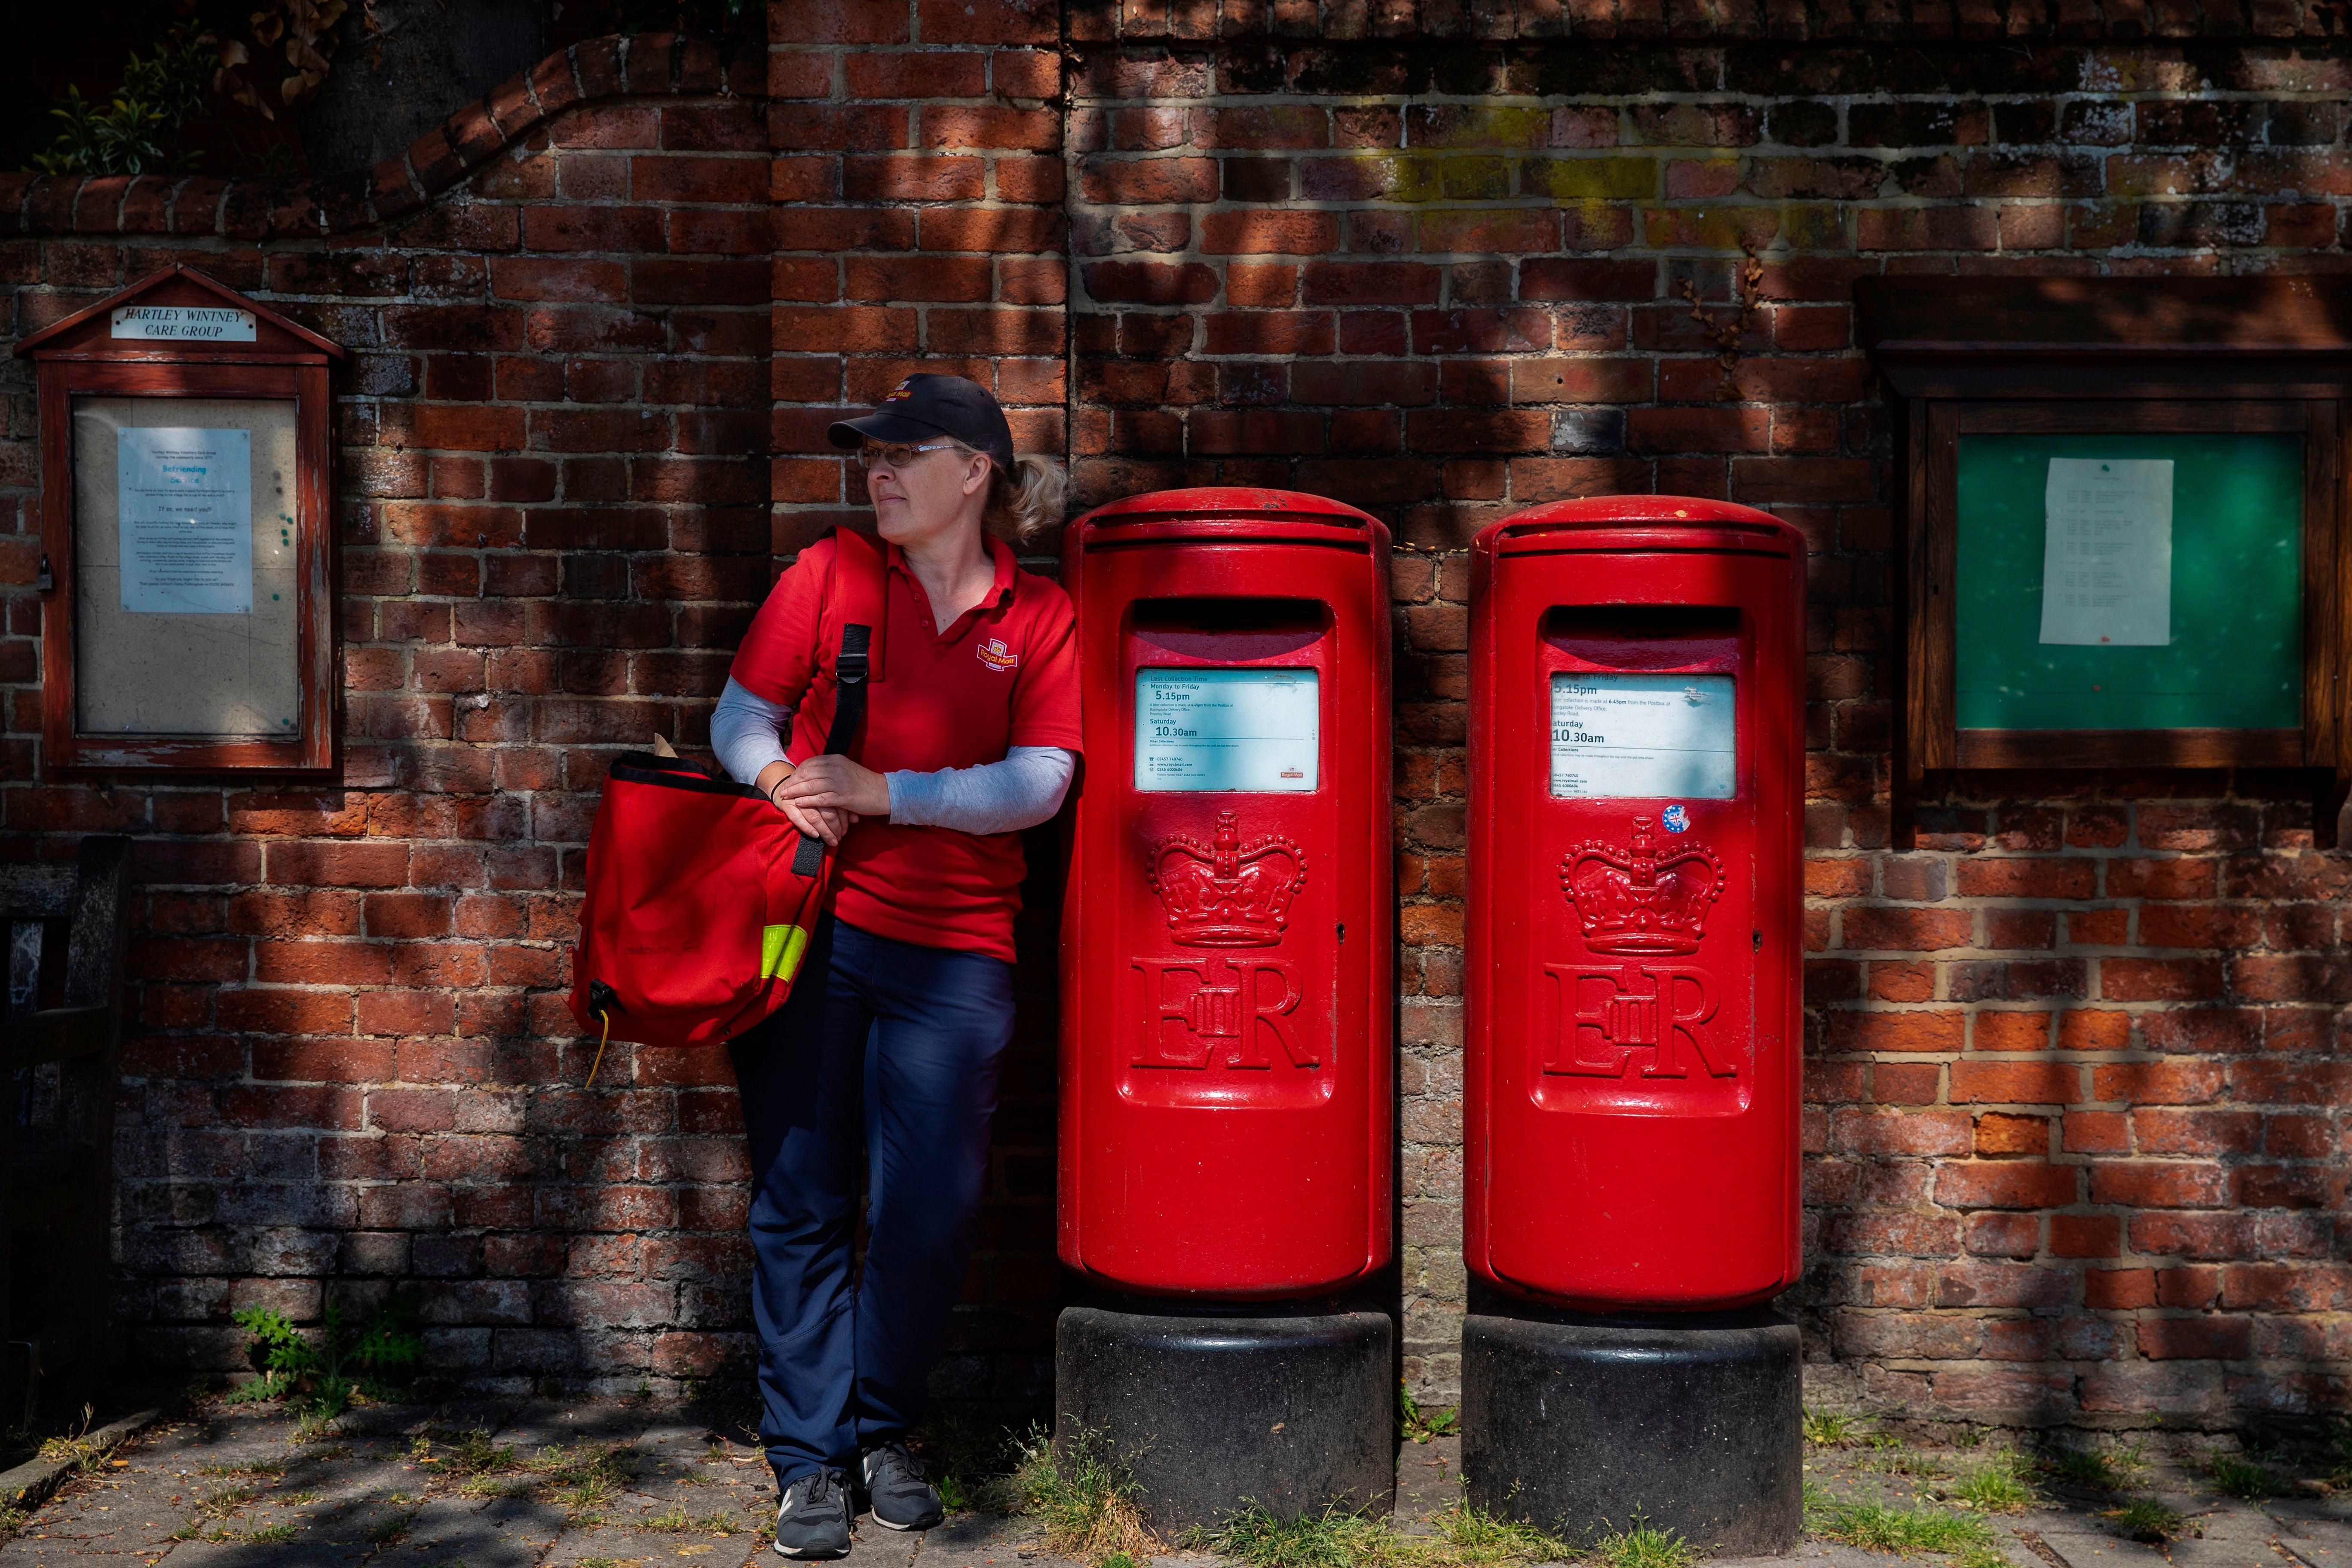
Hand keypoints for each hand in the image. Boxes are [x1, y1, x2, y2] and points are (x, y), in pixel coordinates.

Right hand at [754, 761, 857, 847]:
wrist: (788, 787)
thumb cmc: (813, 794)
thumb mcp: (829, 798)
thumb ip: (843, 807)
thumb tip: (856, 820)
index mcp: (824, 786)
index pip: (837, 804)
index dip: (843, 819)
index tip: (846, 831)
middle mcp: (811, 791)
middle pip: (827, 811)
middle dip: (835, 828)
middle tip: (839, 839)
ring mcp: (798, 798)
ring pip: (815, 817)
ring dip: (824, 831)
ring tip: (832, 841)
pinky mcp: (786, 805)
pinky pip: (797, 818)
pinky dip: (807, 828)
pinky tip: (815, 836)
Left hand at [773, 754, 890, 818]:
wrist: (885, 792)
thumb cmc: (865, 783)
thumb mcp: (846, 770)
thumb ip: (831, 770)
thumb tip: (815, 774)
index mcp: (836, 759)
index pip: (810, 763)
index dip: (798, 772)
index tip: (790, 780)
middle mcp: (836, 768)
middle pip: (808, 773)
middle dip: (793, 782)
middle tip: (784, 790)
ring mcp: (840, 782)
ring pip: (811, 785)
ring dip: (796, 791)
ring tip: (786, 797)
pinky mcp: (843, 796)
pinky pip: (820, 798)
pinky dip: (807, 801)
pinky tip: (799, 803)